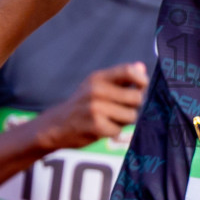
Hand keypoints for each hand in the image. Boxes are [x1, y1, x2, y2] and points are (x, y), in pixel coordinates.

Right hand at [34, 62, 148, 150]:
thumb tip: (142, 67)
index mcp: (98, 77)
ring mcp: (95, 108)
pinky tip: (103, 128)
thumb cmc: (83, 104)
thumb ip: (121, 78)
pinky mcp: (96, 126)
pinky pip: (119, 130)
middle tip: (125, 109)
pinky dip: (114, 132)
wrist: (57, 125)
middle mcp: (96, 90)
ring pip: (131, 116)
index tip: (142, 88)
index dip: (142, 80)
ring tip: (111, 119)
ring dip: (125, 121)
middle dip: (136, 106)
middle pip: (136, 97)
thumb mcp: (97, 85)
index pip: (129, 71)